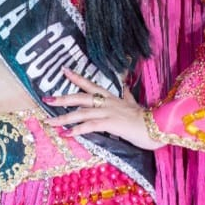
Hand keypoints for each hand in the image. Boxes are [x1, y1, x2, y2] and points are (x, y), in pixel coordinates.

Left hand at [45, 70, 159, 149]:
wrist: (158, 127)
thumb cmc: (146, 119)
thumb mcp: (134, 104)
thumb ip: (127, 95)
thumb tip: (126, 85)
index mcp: (112, 98)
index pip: (91, 85)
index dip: (77, 78)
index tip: (63, 70)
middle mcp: (108, 103)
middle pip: (81, 97)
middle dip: (62, 98)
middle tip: (46, 99)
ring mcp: (109, 112)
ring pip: (82, 113)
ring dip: (63, 118)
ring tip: (49, 121)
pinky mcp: (112, 124)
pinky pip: (90, 126)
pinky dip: (77, 130)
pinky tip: (66, 134)